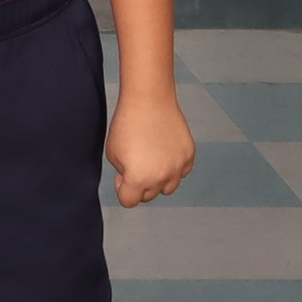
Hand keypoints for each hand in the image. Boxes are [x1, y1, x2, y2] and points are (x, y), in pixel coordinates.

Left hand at [107, 91, 196, 208]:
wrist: (149, 99)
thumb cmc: (128, 123)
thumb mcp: (113, 153)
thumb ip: (123, 174)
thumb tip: (134, 183)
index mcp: (138, 179)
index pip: (129, 201)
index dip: (122, 189)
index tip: (121, 175)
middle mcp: (161, 177)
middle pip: (149, 195)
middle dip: (140, 184)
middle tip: (135, 162)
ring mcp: (177, 167)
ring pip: (168, 187)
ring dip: (158, 180)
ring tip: (150, 160)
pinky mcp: (188, 155)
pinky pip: (181, 172)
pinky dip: (173, 167)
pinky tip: (163, 151)